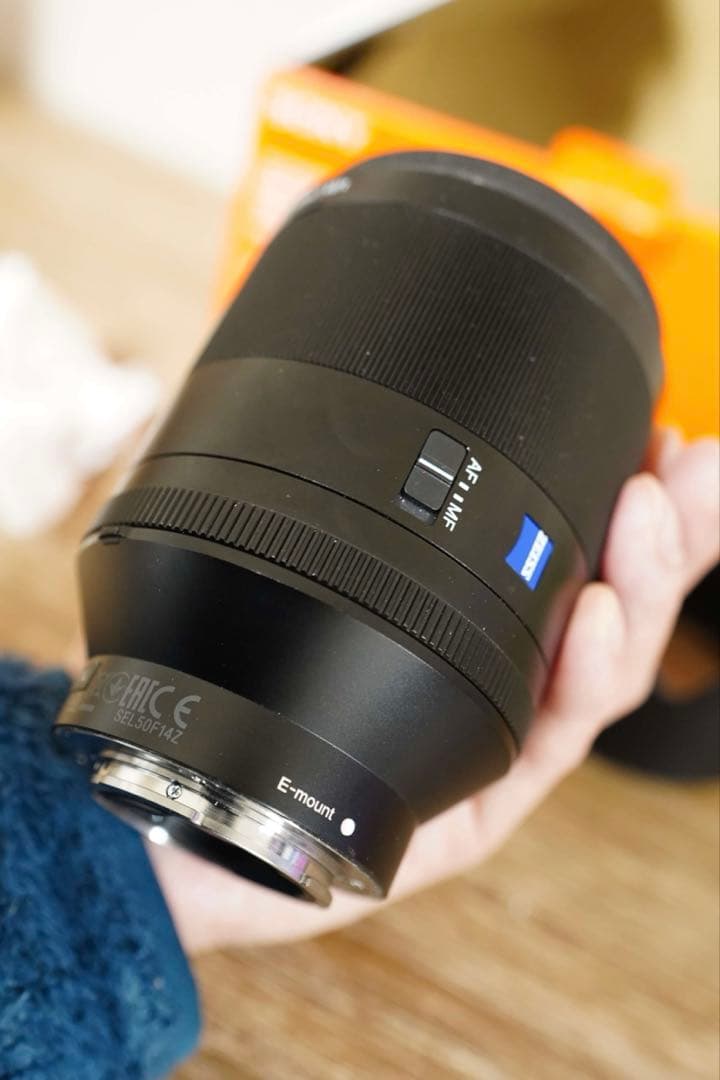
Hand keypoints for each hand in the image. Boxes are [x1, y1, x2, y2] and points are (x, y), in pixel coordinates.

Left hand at [147, 432, 719, 952]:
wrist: (191, 823)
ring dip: (644, 584)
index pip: (557, 549)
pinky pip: (543, 739)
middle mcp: (489, 674)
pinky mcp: (472, 805)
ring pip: (599, 665)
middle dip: (664, 529)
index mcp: (458, 619)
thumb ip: (278, 487)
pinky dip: (583, 673)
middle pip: (606, 596)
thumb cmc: (232, 694)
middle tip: (696, 463)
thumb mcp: (261, 567)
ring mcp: (488, 740)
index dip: (614, 492)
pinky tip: (602, 612)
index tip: (648, 423)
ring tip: (658, 511)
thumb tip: (279, 386)